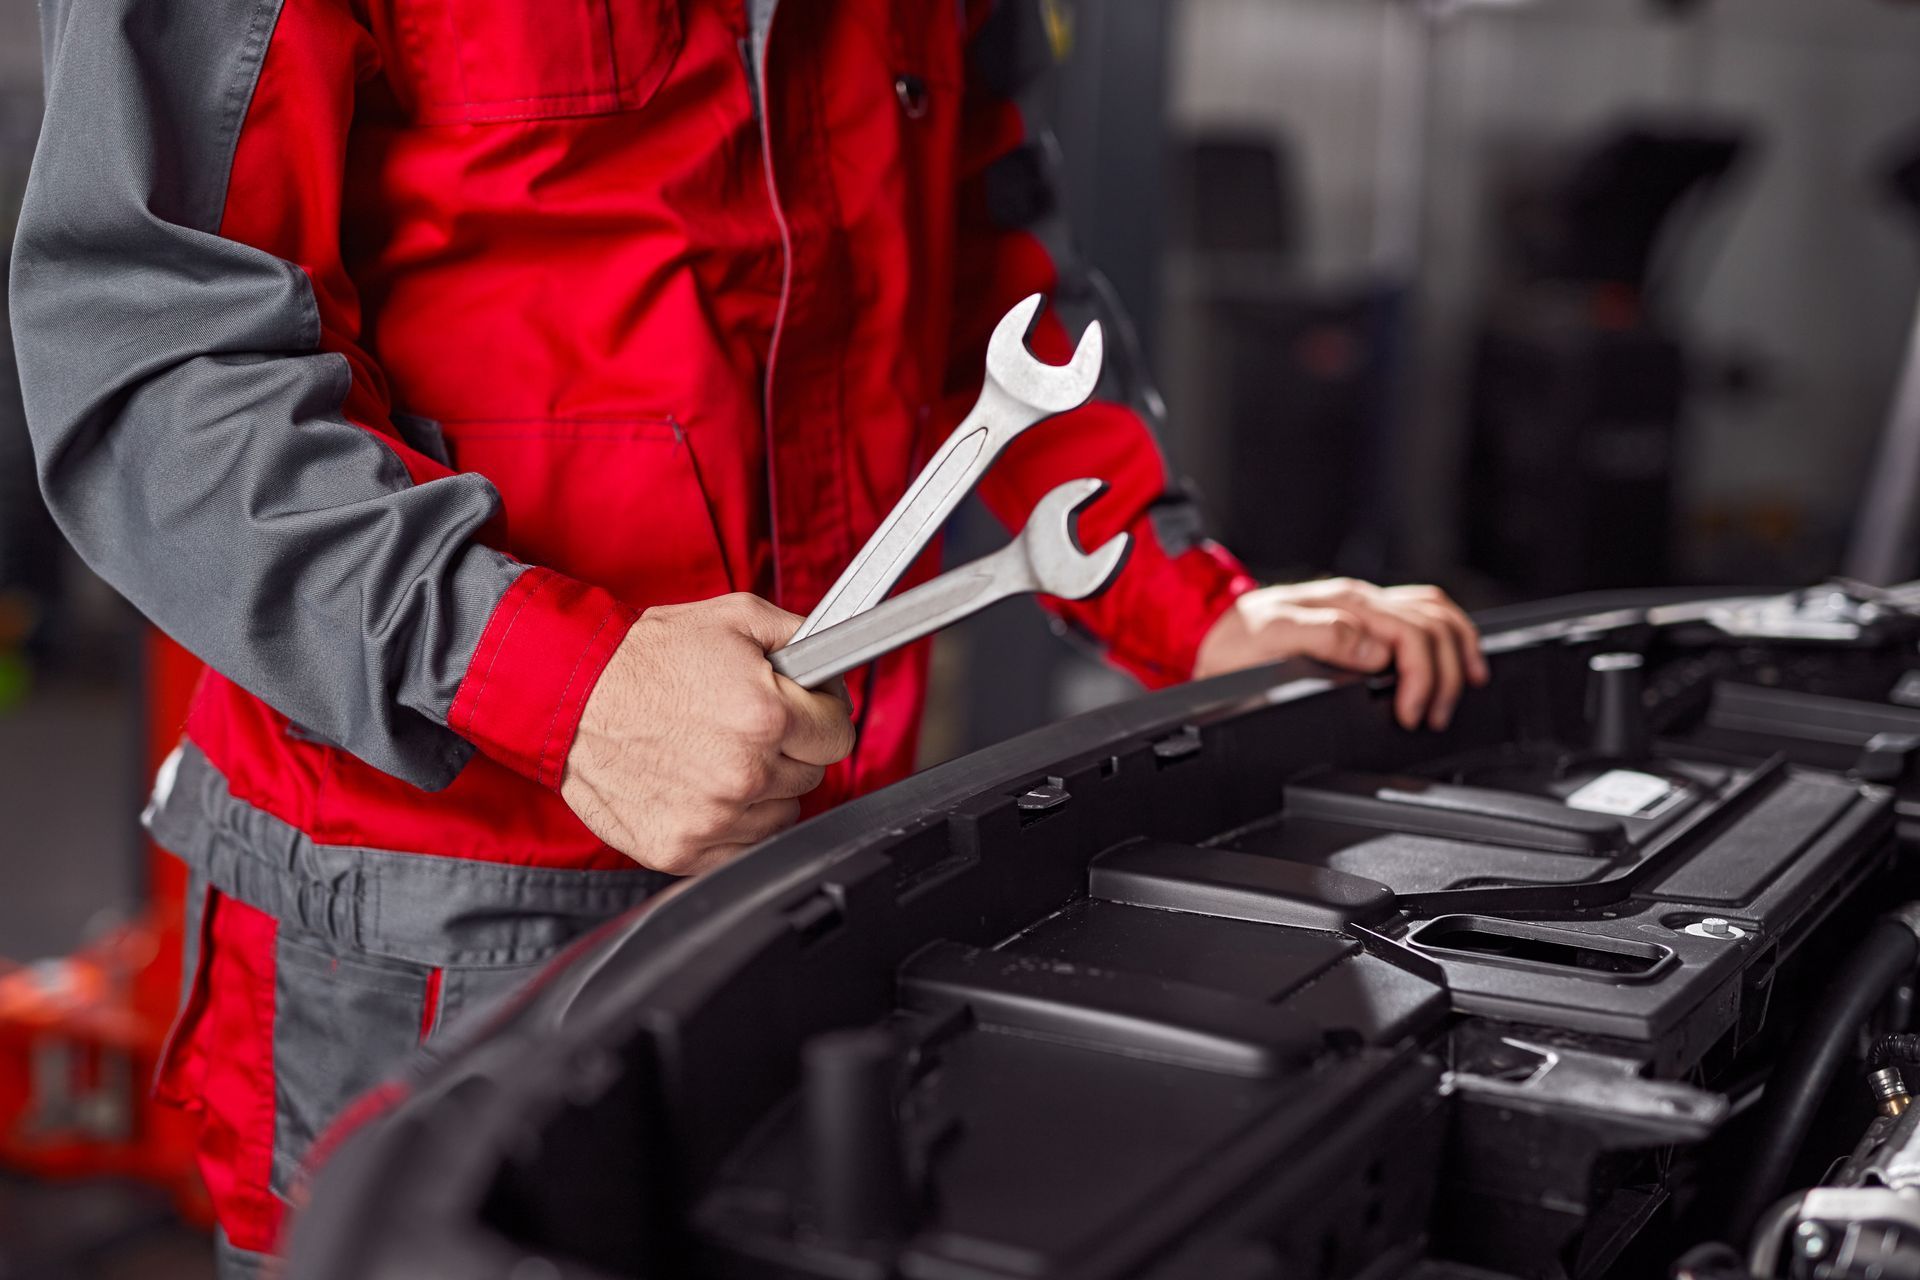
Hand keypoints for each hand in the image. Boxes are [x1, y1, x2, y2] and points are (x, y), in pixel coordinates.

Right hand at [560, 593, 855, 874]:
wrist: (571, 694)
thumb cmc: (646, 657)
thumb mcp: (735, 618)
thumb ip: (802, 636)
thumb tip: (836, 659)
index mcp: (766, 716)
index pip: (839, 736)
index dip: (823, 716)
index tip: (805, 711)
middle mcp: (744, 773)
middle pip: (812, 775)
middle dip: (791, 749)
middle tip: (748, 726)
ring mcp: (714, 818)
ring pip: (781, 814)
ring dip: (764, 789)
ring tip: (720, 754)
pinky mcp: (683, 850)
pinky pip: (742, 845)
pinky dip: (732, 822)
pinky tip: (702, 786)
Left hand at [1193, 578, 1489, 729]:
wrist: (1207, 634)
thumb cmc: (1234, 641)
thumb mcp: (1270, 639)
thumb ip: (1326, 638)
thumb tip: (1378, 653)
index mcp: (1345, 605)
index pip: (1410, 634)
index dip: (1422, 677)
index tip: (1412, 715)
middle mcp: (1360, 601)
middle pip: (1433, 625)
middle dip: (1445, 674)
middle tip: (1432, 716)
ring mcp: (1363, 607)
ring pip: (1435, 614)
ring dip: (1457, 652)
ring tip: (1458, 692)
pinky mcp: (1362, 618)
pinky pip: (1421, 615)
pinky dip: (1447, 636)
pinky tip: (1451, 659)